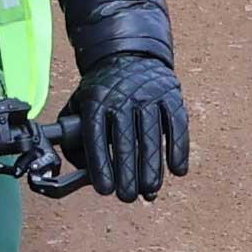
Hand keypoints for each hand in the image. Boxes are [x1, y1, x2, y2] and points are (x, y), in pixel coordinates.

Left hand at [75, 55, 190, 201]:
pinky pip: (176, 126)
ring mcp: (149, 96)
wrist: (130, 55)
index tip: (105, 189)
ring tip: (149, 190)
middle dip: (127, 174)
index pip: (96, 136)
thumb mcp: (78, 105)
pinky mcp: (171, 97)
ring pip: (152, 136)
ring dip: (152, 168)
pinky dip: (178, 150)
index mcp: (96, 101)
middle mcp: (122, 97)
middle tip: (127, 195)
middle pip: (125, 140)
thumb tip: (78, 173)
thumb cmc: (102, 92)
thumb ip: (73, 138)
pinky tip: (177, 170)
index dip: (101, 165)